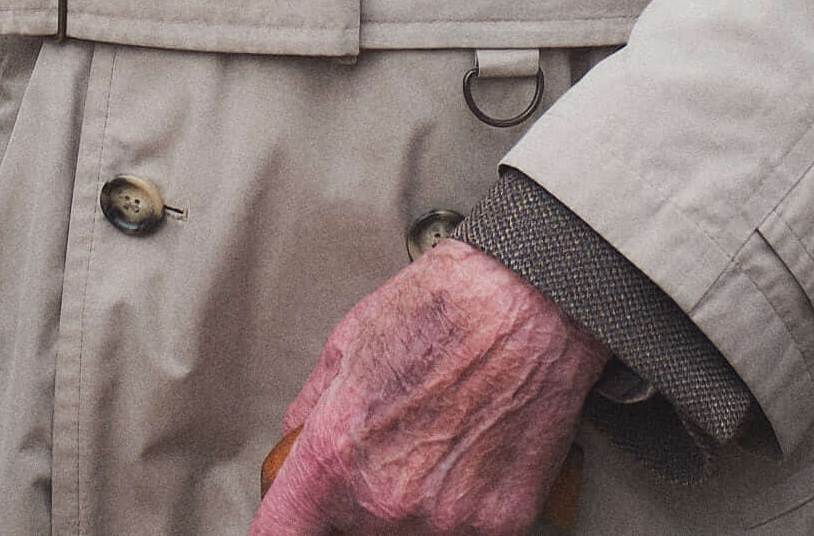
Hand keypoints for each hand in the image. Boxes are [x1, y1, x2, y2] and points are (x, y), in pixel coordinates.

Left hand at [254, 240, 606, 533]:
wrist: (533, 302)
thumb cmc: (444, 308)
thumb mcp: (347, 344)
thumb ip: (311, 410)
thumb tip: (295, 443)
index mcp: (336, 458)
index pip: (281, 535)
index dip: (286, 527)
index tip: (297, 522)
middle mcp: (387, 502)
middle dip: (354, 509)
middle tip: (386, 459)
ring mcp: (446, 521)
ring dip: (411, 511)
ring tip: (435, 451)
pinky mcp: (500, 523)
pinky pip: (463, 533)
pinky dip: (464, 507)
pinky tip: (472, 456)